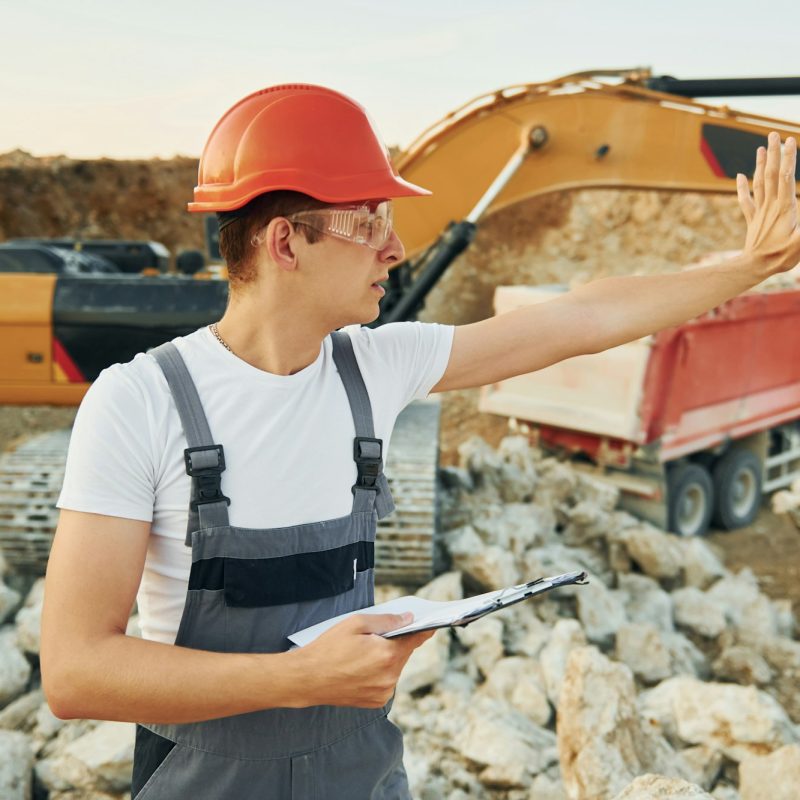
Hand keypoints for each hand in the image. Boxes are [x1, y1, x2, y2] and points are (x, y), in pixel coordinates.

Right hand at [291, 612, 436, 708]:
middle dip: (395, 643)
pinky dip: (379, 673)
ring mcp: (383, 692)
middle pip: (403, 653)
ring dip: (386, 659)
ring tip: (363, 654)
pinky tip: (361, 668)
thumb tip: (408, 619)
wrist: (307, 679)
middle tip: (377, 637)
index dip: (423, 630)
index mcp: (387, 655)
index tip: (432, 625)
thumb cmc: (329, 648)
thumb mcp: (356, 623)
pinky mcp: (376, 702)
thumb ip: (386, 621)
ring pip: (394, 668)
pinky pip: (385, 682)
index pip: (415, 639)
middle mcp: (389, 676)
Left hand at [737, 131, 799, 277]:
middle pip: (770, 174)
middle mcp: (769, 206)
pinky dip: (742, 187)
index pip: (785, 176)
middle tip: (773, 134)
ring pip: (758, 183)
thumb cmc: (781, 257)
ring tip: (760, 147)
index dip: (788, 158)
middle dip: (773, 153)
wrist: (754, 268)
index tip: (790, 140)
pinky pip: (745, 200)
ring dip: (759, 164)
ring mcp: (759, 212)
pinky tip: (739, 175)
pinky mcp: (752, 220)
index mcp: (783, 207)